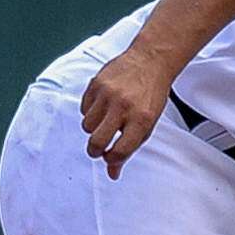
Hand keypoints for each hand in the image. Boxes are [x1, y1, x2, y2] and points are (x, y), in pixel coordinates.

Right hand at [80, 47, 180, 179]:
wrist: (150, 61)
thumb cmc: (151, 95)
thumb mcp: (148, 123)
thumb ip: (130, 147)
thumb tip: (113, 173)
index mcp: (141, 119)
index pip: (119, 152)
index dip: (112, 160)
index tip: (111, 158)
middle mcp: (123, 107)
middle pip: (97, 142)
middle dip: (95, 151)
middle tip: (98, 148)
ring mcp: (108, 95)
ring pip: (87, 126)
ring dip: (94, 129)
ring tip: (106, 120)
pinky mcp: (96, 84)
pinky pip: (83, 109)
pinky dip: (90, 112)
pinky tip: (103, 105)